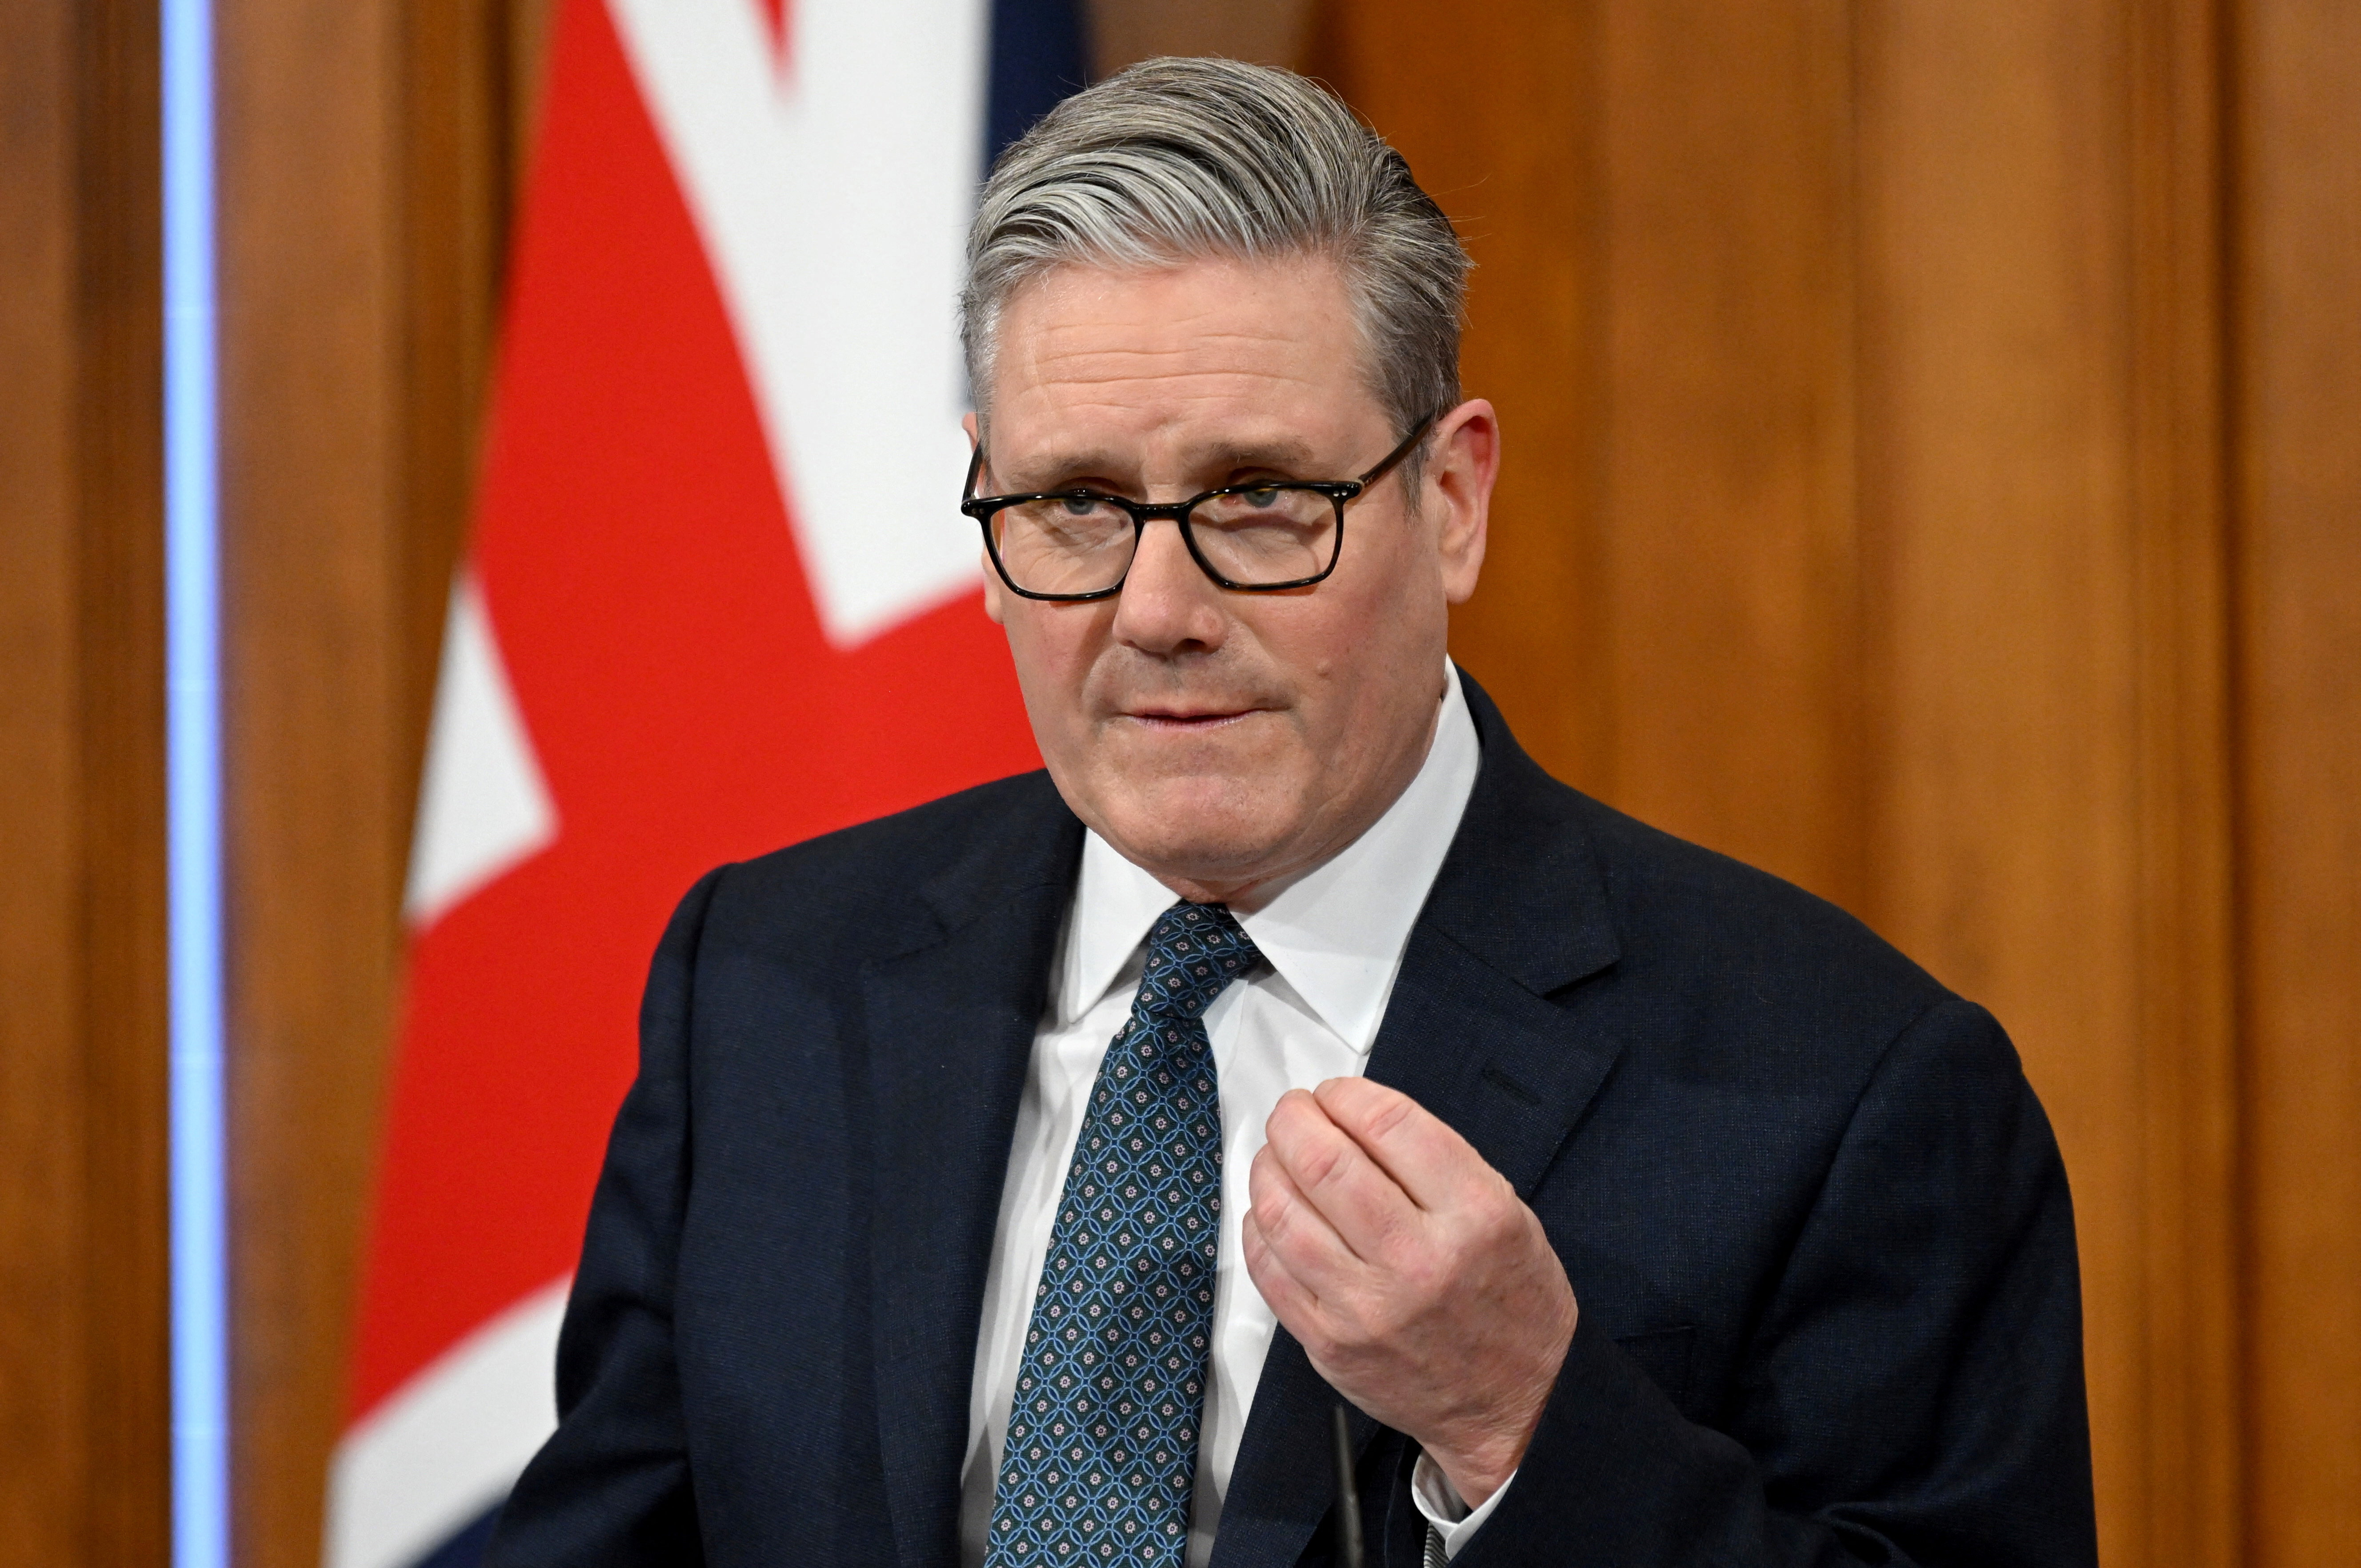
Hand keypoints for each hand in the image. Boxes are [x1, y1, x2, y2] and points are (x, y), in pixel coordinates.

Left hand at [1241, 1078, 1576, 1506]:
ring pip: (1282, 1212)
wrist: (1517, 1404)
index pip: (1386, 1123)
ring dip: (1268, 1168)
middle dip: (1293, 1120)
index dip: (1345, 1094)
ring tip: (1277, 1158)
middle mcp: (1418, 1259)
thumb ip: (1434, 1161)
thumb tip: (1351, 1115)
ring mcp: (1366, 1306)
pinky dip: (1259, 1226)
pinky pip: (1268, 1269)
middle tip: (1293, 1114)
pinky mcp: (1329, 1343)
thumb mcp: (1507, 1211)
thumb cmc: (1511, 1302)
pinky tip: (1271, 1213)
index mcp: (1474, 1214)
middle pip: (1323, 1162)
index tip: (1334, 1094)